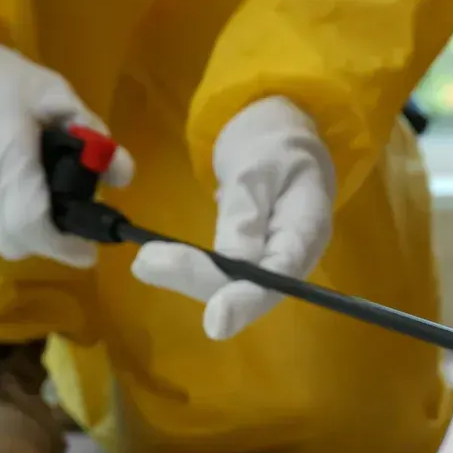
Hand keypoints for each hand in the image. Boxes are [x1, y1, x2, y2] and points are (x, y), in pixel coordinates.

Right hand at [0, 30, 133, 267]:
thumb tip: (122, 176)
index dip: (67, 247)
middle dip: (39, 230)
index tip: (87, 248)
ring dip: (5, 217)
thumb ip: (93, 138)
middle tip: (54, 207)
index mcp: (6, 175)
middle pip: (13, 239)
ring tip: (13, 182)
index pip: (38, 235)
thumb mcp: (52, 93)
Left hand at [131, 97, 335, 340]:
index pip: (280, 275)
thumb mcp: (256, 164)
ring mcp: (273, 259)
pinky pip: (223, 274)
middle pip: (251, 288)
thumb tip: (232, 263)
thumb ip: (245, 212)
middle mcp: (295, 254)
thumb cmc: (274, 140)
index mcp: (308, 227)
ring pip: (232, 286)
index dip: (247, 301)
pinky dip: (190, 268)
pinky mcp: (252, 257)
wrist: (278, 131)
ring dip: (187, 276)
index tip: (214, 321)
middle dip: (199, 280)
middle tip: (146, 263)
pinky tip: (158, 261)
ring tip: (144, 262)